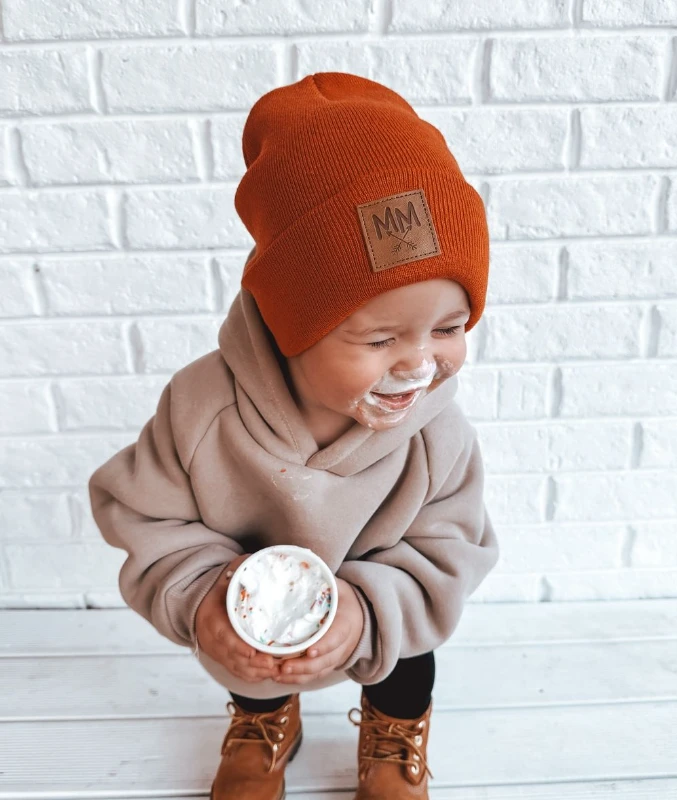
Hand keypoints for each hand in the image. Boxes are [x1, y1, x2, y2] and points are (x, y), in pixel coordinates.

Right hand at [194, 553, 282, 682]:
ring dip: (258, 672)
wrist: (200, 605)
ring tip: (280, 669)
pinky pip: (240, 674)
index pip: (223, 637)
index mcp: (210, 619)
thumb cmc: (219, 589)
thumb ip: (243, 568)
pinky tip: (272, 673)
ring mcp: (219, 653)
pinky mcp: (225, 660)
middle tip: (277, 664)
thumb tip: (265, 558)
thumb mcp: (227, 576)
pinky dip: (255, 676)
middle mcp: (213, 641)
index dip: (238, 647)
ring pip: (238, 670)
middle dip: (256, 664)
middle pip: (234, 659)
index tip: (253, 653)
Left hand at [272, 578, 363, 684]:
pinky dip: (298, 679)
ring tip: (277, 674)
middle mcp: (344, 644)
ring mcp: (336, 656)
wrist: (362, 616)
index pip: (336, 637)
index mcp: (347, 623)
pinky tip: (279, 677)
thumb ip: (322, 580)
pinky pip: (314, 676)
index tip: (309, 651)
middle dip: (304, 666)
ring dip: (298, 676)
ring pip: (319, 671)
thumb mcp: (338, 586)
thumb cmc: (344, 599)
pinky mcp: (328, 664)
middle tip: (283, 667)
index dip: (323, 646)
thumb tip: (301, 563)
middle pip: (325, 660)